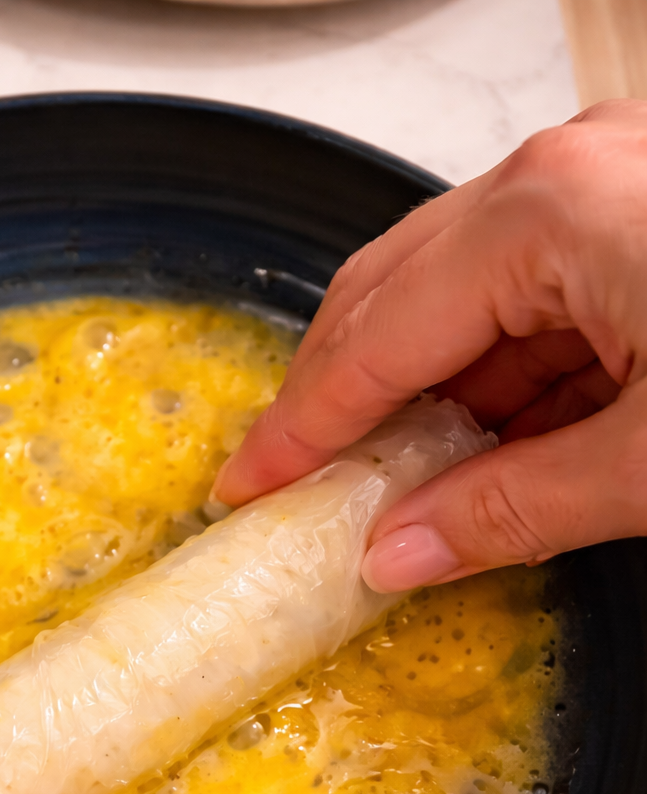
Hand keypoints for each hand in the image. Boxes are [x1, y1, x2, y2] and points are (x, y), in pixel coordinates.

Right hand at [215, 99, 646, 591]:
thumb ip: (517, 510)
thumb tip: (398, 552)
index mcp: (549, 213)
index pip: (376, 341)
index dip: (302, 429)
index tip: (250, 487)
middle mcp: (565, 175)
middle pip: (396, 294)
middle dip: (344, 399)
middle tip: (298, 485)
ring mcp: (604, 182)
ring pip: (461, 294)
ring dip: (428, 395)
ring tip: (395, 486)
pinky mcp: (638, 212)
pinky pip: (531, 292)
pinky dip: (501, 375)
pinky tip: (490, 445)